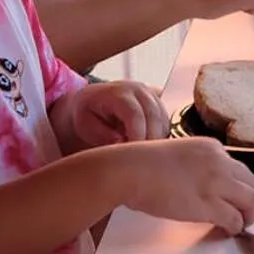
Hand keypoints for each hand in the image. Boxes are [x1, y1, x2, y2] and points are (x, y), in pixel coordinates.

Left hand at [54, 81, 168, 152]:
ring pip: (163, 121)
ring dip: (156, 141)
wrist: (93, 99)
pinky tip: (147, 149)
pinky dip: (159, 137)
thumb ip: (103, 134)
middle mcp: (139, 90)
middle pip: (154, 116)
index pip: (135, 114)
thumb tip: (122, 143)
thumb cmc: (87, 114)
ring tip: (142, 157)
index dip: (137, 136)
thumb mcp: (87, 126)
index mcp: (118, 93)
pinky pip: (166, 123)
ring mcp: (152, 95)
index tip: (133, 156)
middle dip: (149, 142)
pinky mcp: (159, 104)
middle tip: (141, 163)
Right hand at [110, 137, 253, 233]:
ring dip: (249, 215)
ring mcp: (215, 182)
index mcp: (212, 148)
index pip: (237, 167)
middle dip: (250, 200)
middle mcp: (219, 162)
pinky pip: (234, 218)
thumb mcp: (178, 154)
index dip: (238, 185)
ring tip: (241, 224)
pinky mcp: (208, 204)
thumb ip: (196, 165)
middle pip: (250, 182)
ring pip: (250, 200)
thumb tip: (200, 185)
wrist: (129, 170)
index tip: (234, 196)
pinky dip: (236, 226)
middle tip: (245, 212)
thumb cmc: (141, 164)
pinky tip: (228, 230)